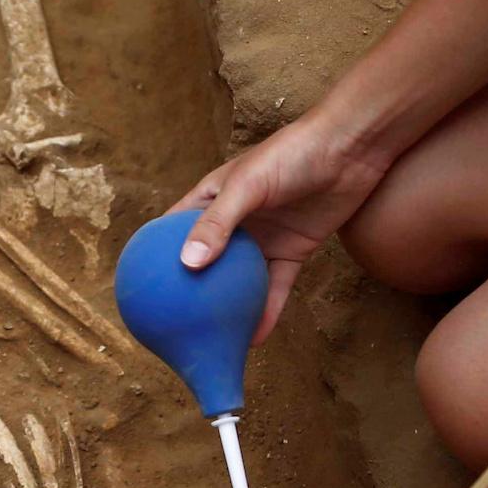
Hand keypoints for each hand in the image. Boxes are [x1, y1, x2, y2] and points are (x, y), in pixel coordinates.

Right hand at [169, 112, 396, 341]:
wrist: (350, 148)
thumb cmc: (291, 154)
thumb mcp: (247, 186)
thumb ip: (218, 224)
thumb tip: (188, 264)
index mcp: (212, 200)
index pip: (173, 231)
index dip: (154, 256)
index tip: (137, 288)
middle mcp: (234, 223)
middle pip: (205, 263)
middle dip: (190, 292)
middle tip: (172, 324)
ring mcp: (263, 239)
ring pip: (239, 282)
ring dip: (228, 309)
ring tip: (211, 339)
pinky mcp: (292, 251)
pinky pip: (275, 288)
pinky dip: (266, 312)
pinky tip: (255, 339)